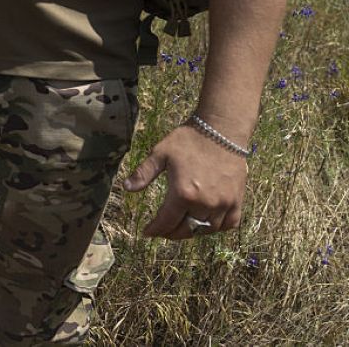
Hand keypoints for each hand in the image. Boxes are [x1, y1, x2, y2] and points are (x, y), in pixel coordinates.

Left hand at [123, 125, 248, 238]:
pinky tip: (207, 224)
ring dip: (192, 232)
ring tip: (181, 227)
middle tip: (162, 231)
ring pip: (207, 230)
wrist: (222, 130)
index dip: (155, 230)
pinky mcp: (237, 200)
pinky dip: (217, 228)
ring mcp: (224, 203)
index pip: (166, 222)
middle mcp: (205, 203)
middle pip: (186, 230)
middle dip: (171, 233)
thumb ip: (143, 173)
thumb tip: (126, 188)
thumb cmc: (188, 140)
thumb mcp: (160, 153)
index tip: (147, 233)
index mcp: (183, 193)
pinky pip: (229, 224)